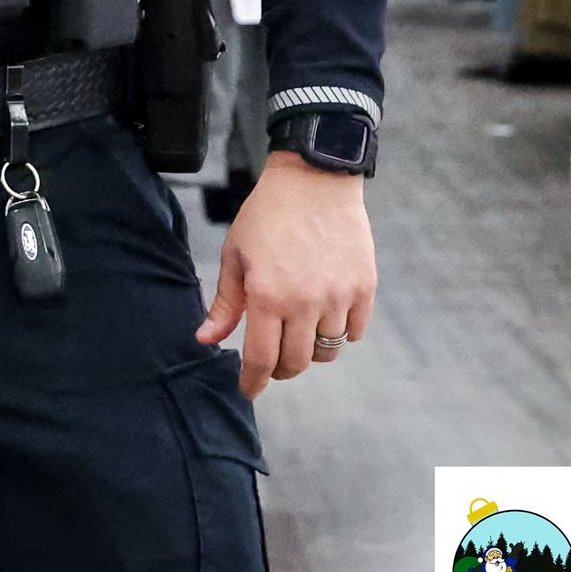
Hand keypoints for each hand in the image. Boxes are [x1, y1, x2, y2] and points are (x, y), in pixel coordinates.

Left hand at [196, 149, 377, 399]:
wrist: (314, 180)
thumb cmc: (266, 216)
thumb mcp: (235, 255)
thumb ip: (225, 303)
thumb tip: (205, 340)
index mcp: (267, 296)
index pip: (261, 358)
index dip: (253, 381)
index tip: (249, 391)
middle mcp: (305, 302)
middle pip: (297, 363)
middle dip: (280, 371)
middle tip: (271, 363)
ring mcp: (339, 297)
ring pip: (327, 350)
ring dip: (309, 351)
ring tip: (296, 333)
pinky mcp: (365, 288)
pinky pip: (355, 332)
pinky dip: (340, 334)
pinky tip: (325, 318)